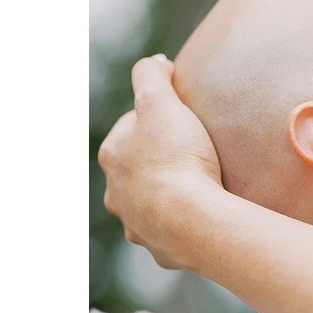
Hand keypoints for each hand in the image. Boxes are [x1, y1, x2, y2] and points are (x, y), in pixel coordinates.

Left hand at [99, 56, 222, 268]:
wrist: (192, 219)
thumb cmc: (177, 158)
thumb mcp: (162, 102)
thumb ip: (151, 76)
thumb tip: (154, 63)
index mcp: (112, 155)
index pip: (130, 128)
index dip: (156, 120)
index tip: (181, 120)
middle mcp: (116, 193)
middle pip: (137, 169)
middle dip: (158, 161)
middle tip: (193, 154)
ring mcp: (136, 224)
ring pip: (147, 204)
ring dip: (165, 196)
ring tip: (197, 189)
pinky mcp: (159, 249)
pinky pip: (169, 233)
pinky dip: (181, 225)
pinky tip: (200, 217)